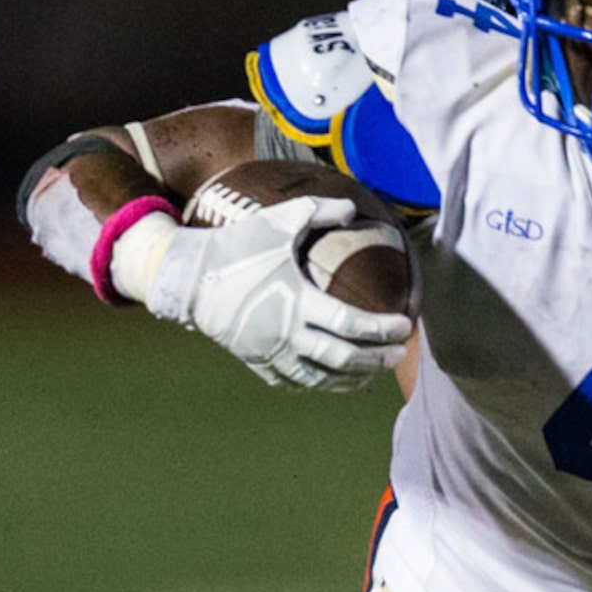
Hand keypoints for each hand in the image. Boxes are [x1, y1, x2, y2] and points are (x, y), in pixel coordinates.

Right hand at [146, 195, 412, 390]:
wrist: (186, 277)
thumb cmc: (236, 246)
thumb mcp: (277, 221)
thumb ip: (317, 211)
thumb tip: (352, 208)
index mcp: (297, 301)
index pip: (352, 324)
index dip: (383, 329)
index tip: (404, 327)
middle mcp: (286, 333)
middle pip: (343, 358)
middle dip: (376, 359)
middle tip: (397, 354)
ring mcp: (271, 353)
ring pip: (321, 378)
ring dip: (352, 378)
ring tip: (372, 372)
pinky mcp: (257, 363)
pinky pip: (294, 382)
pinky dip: (319, 383)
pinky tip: (335, 379)